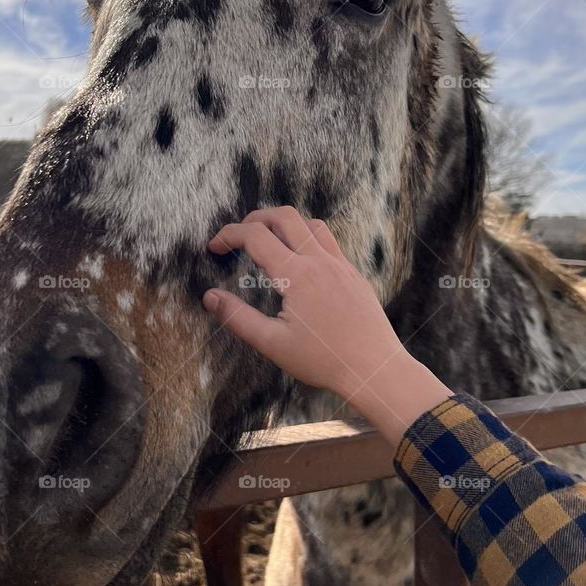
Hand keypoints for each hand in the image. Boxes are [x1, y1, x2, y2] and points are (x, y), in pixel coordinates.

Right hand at [203, 207, 450, 439]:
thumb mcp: (273, 344)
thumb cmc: (324, 361)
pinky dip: (308, 238)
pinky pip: (330, 242)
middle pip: (284, 216)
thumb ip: (238, 318)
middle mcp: (320, 262)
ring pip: (311, 224)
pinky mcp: (354, 275)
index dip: (229, 235)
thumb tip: (209, 298)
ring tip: (269, 240)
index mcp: (297, 275)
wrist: (375, 369)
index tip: (214, 247)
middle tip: (238, 235)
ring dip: (285, 223)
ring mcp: (341, 265)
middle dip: (255, 218)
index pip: (256, 237)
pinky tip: (301, 261)